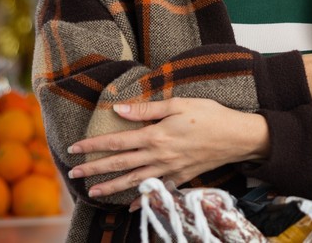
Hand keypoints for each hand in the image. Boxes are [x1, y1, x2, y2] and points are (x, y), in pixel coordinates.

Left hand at [66, 98, 267, 198]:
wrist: (238, 137)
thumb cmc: (210, 114)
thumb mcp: (178, 103)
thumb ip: (146, 108)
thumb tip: (118, 110)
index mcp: (156, 135)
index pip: (116, 141)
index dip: (93, 146)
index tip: (74, 149)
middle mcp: (159, 156)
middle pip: (120, 164)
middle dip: (95, 169)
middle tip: (73, 174)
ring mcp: (170, 170)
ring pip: (134, 181)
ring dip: (112, 187)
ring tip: (93, 192)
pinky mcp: (181, 177)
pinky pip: (157, 191)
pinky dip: (143, 200)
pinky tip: (131, 206)